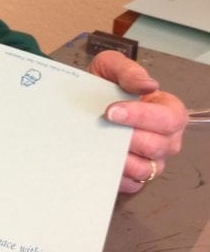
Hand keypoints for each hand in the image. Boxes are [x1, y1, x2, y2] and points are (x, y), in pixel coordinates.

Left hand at [90, 50, 188, 192]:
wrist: (80, 102)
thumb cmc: (105, 84)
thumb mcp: (113, 67)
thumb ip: (129, 72)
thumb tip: (148, 85)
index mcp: (169, 111)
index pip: (168, 118)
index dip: (141, 116)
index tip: (111, 111)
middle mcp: (166, 140)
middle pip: (157, 146)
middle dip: (127, 137)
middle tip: (103, 127)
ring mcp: (151, 161)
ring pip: (143, 169)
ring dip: (119, 157)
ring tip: (98, 143)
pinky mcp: (135, 179)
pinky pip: (129, 184)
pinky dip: (113, 174)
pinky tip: (97, 159)